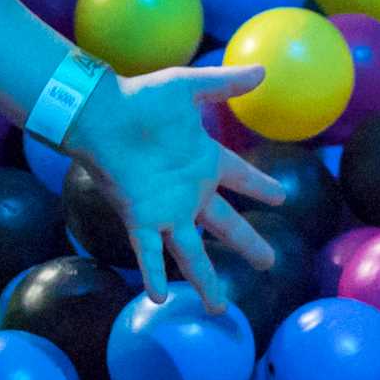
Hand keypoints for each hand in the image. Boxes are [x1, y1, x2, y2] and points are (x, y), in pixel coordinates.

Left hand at [66, 63, 288, 310]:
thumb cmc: (140, 99)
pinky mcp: (141, 217)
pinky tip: (159, 297)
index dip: (261, 187)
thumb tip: (263, 71)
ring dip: (206, 280)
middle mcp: (189, 192)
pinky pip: (151, 251)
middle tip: (269, 263)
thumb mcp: (187, 86)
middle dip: (248, 244)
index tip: (281, 198)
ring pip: (192, 253)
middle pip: (226, 225)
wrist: (99, 111)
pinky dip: (154, 272)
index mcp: (203, 161)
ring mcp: (166, 209)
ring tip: (218, 308)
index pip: (241, 177)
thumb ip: (224, 83)